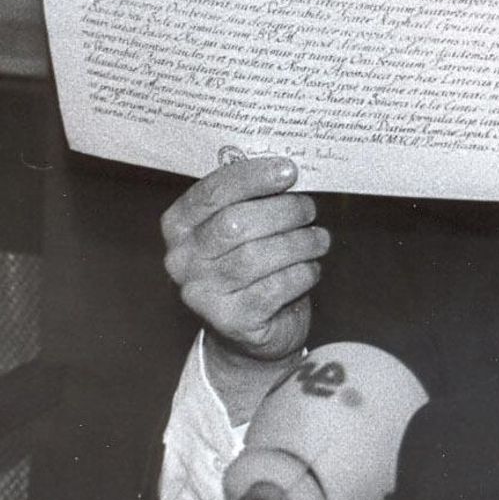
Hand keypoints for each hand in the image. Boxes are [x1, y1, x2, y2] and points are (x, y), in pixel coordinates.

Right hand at [162, 157, 329, 363]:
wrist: (250, 329)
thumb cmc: (250, 264)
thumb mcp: (242, 227)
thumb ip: (252, 199)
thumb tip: (287, 170)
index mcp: (179, 226)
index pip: (212, 192)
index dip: (252, 178)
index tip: (289, 170)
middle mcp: (181, 259)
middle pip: (235, 223)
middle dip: (282, 211)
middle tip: (309, 209)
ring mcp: (201, 293)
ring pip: (257, 256)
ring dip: (299, 243)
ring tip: (319, 239)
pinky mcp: (230, 321)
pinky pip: (274, 287)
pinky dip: (301, 273)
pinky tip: (311, 268)